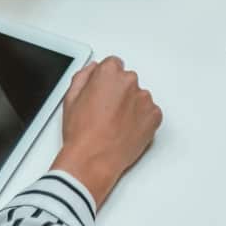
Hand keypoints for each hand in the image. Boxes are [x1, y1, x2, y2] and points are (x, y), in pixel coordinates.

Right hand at [50, 57, 162, 208]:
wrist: (93, 160)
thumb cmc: (81, 133)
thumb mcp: (71, 98)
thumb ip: (83, 76)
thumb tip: (93, 69)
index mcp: (109, 73)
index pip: (113, 65)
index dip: (106, 81)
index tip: (104, 92)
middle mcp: (130, 81)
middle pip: (127, 81)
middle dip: (119, 93)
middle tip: (107, 113)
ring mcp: (144, 99)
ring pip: (139, 97)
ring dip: (131, 107)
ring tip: (116, 125)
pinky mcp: (154, 116)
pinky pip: (150, 113)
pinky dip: (142, 120)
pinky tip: (127, 131)